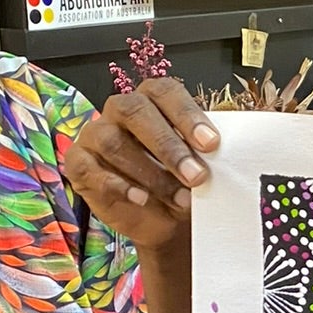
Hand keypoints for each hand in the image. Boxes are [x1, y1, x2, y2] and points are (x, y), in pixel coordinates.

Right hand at [64, 76, 220, 253]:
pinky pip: (90, 168)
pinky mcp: (79, 164)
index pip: (164, 92)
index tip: (212, 143)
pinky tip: (142, 199)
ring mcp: (96, 135)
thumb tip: (233, 147)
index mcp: (152, 99)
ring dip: (151, 173)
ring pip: (114, 143)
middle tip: (198, 176)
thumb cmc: (185, 182)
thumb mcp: (201, 164)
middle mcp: (120, 110)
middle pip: (135, 112)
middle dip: (169, 146)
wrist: (165, 221)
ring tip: (180, 199)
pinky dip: (118, 185)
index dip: (187, 115)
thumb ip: (207, 151)